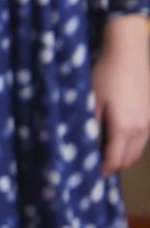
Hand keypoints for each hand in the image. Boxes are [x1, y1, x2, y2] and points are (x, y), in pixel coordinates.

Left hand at [94, 14, 149, 175]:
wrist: (129, 54)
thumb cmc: (105, 75)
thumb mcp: (91, 101)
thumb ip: (90, 125)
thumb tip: (85, 145)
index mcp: (123, 128)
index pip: (115, 159)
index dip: (103, 169)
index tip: (92, 173)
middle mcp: (140, 129)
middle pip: (129, 159)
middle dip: (114, 166)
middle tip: (98, 166)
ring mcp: (149, 122)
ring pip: (138, 150)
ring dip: (124, 156)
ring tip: (107, 155)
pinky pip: (143, 139)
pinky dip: (132, 145)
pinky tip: (118, 139)